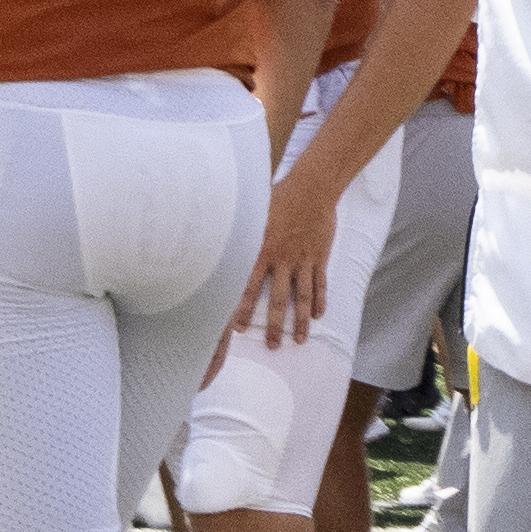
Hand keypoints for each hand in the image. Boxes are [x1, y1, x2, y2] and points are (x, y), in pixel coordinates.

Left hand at [237, 164, 343, 348]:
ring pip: (303, 297)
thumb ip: (237, 229)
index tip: (238, 329)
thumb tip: (210, 232)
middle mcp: (283, 260)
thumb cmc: (280, 195)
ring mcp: (304, 260)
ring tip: (300, 340)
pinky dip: (320, 300)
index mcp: (263, 250)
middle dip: (275, 325)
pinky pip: (320, 283)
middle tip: (272, 346)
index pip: (248, 287)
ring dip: (301, 320)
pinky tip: (319, 315)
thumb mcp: (253, 211)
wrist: (313, 186)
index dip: (242, 309)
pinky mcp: (320, 256)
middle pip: (278, 299)